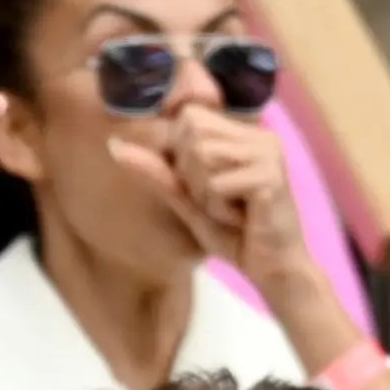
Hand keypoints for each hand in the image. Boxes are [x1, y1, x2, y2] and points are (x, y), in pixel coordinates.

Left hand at [109, 108, 310, 288]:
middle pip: (192, 134)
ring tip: (231, 212)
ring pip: (202, 156)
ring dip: (206, 194)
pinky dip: (220, 209)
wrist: (275, 271)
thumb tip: (115, 145)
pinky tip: (243, 220)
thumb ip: (157, 172)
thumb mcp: (188, 200)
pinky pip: (216, 184)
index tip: (210, 188)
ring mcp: (268, 153)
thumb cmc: (236, 236)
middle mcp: (260, 136)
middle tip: (221, 203)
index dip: (183, 155)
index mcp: (244, 134)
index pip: (188, 118)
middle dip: (193, 176)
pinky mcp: (270, 176)